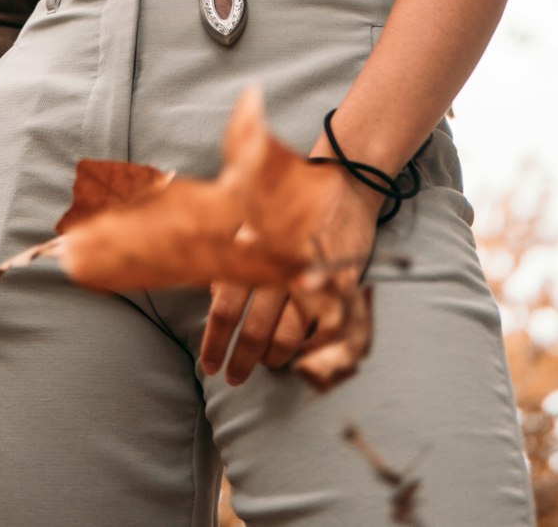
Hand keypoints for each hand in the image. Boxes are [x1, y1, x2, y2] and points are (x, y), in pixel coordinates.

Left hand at [199, 171, 382, 386]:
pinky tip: (302, 352)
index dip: (216, 341)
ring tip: (266, 362)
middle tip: (235, 375)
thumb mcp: (254, 215)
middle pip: (255, 329)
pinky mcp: (344, 285)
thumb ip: (233, 254)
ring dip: (274, 357)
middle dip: (242, 359)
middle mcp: (281, 264)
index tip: (210, 364)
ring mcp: (315, 277)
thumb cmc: (293, 200)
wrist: (347, 182)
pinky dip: (312, 348)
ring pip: (288, 337)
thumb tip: (213, 296)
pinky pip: (325, 332)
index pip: (227, 306)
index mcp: (253, 246)